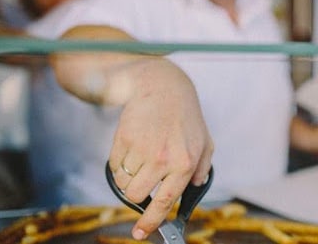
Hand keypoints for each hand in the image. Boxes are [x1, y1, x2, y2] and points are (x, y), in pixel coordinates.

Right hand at [108, 59, 213, 239]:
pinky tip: (132, 146)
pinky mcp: (124, 138)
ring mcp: (142, 148)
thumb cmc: (185, 117)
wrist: (163, 88)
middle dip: (136, 192)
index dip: (150, 222)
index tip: (140, 234)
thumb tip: (196, 186)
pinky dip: (119, 162)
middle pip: (135, 195)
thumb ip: (204, 167)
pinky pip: (113, 165)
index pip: (165, 202)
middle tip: (143, 177)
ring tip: (141, 156)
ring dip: (128, 176)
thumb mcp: (204, 141)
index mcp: (185, 163)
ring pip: (123, 181)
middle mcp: (163, 159)